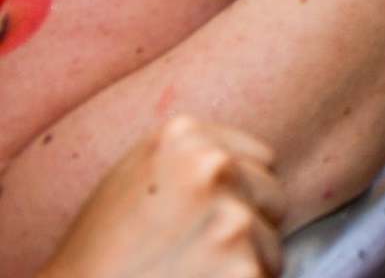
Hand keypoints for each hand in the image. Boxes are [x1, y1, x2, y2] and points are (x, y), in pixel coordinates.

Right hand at [40, 116, 283, 277]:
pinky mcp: (244, 270)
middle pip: (272, 198)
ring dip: (244, 268)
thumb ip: (188, 160)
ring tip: (188, 277)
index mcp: (183, 136)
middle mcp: (212, 168)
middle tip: (192, 258)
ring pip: (271, 246)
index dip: (236, 199)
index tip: (197, 225)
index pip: (260, 160)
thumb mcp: (132, 180)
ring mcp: (230, 219)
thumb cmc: (95, 257)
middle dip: (246, 231)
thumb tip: (244, 161)